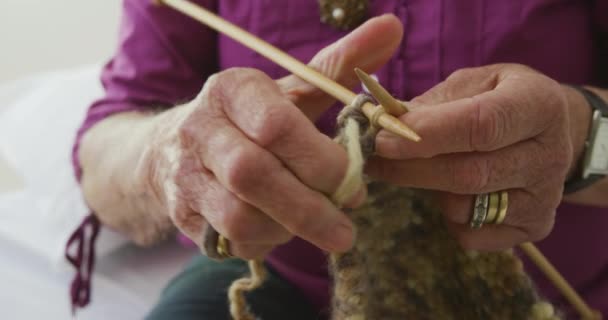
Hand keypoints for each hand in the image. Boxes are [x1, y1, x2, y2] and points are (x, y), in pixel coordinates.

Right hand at [147, 15, 403, 258]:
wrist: (176, 148)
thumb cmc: (250, 119)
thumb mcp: (290, 91)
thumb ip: (339, 67)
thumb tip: (393, 28)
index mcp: (232, 89)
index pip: (276, 124)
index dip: (320, 159)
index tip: (354, 181)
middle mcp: (199, 128)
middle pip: (253, 173)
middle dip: (309, 209)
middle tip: (346, 231)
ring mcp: (185, 173)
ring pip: (239, 215)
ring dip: (288, 229)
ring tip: (315, 227)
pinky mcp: (182, 212)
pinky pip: (229, 240)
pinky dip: (265, 243)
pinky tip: (281, 231)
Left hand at [367, 64, 585, 250]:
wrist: (553, 132)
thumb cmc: (500, 100)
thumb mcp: (472, 84)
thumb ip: (432, 104)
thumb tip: (383, 124)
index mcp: (538, 105)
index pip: (481, 125)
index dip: (427, 136)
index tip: (383, 139)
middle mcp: (550, 154)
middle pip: (470, 173)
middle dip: (411, 169)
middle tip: (374, 159)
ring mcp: (545, 197)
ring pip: (466, 208)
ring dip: (426, 190)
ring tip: (414, 169)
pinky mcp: (534, 227)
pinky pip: (472, 234)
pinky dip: (447, 217)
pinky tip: (446, 192)